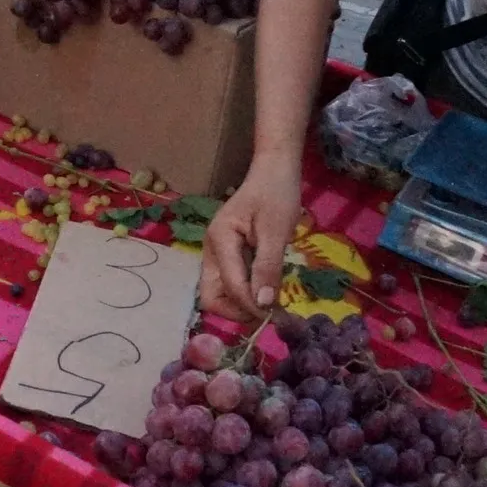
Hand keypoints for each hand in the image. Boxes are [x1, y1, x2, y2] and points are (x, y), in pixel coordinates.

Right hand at [197, 157, 302, 321]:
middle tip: (267, 313)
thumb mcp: (276, 231)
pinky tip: (265, 289)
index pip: (230, 286)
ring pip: (218, 293)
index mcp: (220, 240)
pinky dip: (244, 293)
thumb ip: (268, 267)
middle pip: (211, 296)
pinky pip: (228, 283)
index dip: (251, 305)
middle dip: (237, 311)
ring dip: (240, 304)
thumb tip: (264, 304)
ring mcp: (215, 254)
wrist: (273, 171)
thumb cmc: (276, 195)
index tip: (276, 314)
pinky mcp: (225, 256)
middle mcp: (210, 250)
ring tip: (269, 303)